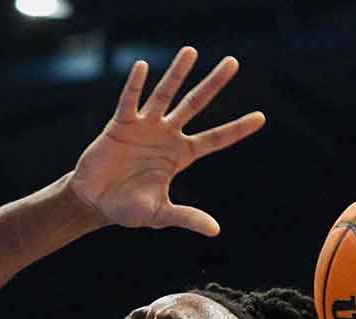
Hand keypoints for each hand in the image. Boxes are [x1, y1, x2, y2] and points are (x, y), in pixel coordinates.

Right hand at [67, 47, 266, 235]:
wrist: (94, 202)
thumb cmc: (127, 209)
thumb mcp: (159, 215)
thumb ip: (186, 217)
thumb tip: (215, 230)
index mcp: (180, 156)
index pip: (215, 139)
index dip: (237, 129)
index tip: (261, 118)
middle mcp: (166, 136)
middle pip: (195, 104)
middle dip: (213, 84)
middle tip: (233, 62)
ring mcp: (145, 127)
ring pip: (165, 94)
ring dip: (177, 74)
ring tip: (191, 51)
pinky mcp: (121, 124)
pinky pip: (130, 101)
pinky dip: (135, 85)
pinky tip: (143, 66)